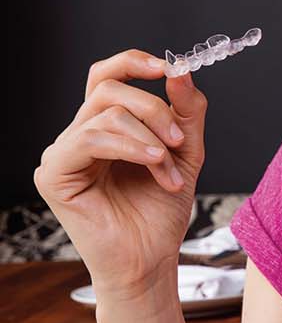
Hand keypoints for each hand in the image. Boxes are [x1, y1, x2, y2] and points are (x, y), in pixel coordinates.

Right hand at [34, 49, 207, 297]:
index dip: (133, 62)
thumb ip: (186, 109)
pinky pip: (90, 138)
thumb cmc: (160, 211)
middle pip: (108, 88)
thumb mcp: (186, 150)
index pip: (106, 76)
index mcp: (105, 126)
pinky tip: (152, 164)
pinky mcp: (53, 175)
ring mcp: (62, 153)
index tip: (166, 67)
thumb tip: (181, 68)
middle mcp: (79, 135)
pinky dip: (129, 146)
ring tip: (167, 167)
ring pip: (105, 113)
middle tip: (178, 140)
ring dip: (148, 136)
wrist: (150, 260)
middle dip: (153, 108)